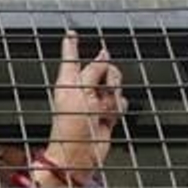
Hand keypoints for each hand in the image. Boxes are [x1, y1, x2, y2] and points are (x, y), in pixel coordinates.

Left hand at [41, 31, 125, 184]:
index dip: (71, 44)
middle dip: (107, 76)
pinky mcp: (106, 115)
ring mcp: (95, 102)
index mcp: (68, 81)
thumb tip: (103, 56)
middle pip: (102, 68)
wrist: (79, 155)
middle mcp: (81, 90)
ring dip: (112, 96)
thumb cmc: (69, 127)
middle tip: (102, 91)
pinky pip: (120, 102)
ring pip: (115, 85)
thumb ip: (93, 70)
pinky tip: (108, 118)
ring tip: (102, 111)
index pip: (70, 57)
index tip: (71, 32)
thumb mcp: (78, 91)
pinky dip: (117, 108)